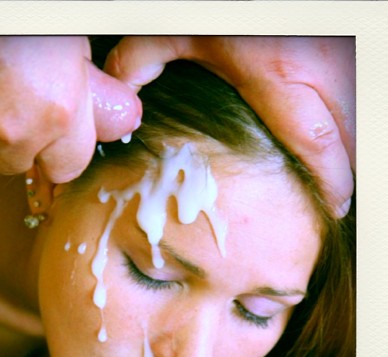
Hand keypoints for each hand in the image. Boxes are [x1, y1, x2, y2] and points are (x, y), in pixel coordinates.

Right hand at [0, 36, 141, 182]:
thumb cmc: (7, 16)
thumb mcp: (67, 44)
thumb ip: (95, 90)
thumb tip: (127, 118)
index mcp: (61, 110)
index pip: (70, 167)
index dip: (60, 152)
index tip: (55, 138)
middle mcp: (21, 131)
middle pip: (22, 165)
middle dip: (20, 145)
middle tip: (12, 105)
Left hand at [105, 36, 354, 215]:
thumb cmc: (220, 0)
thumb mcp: (175, 27)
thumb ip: (140, 63)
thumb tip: (123, 109)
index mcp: (279, 75)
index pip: (316, 143)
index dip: (332, 181)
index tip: (335, 206)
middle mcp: (319, 68)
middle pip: (354, 136)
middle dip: (351, 170)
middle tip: (339, 200)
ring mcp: (342, 55)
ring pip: (363, 116)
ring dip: (358, 146)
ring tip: (347, 172)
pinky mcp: (353, 40)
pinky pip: (365, 93)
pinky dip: (360, 118)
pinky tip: (350, 133)